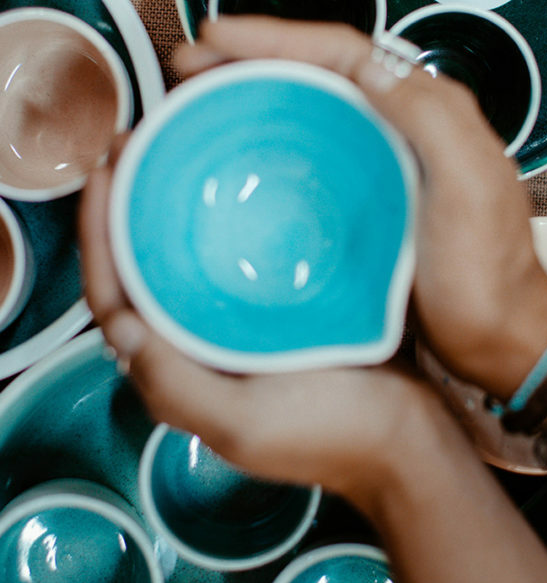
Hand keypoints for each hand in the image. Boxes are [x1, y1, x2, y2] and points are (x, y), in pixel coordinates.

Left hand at [79, 156, 431, 507]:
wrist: (414, 439)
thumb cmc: (336, 436)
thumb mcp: (246, 422)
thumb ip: (180, 385)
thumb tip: (119, 329)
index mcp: (179, 371)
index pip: (113, 296)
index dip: (96, 235)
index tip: (104, 172)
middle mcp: (199, 345)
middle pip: (143, 267)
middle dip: (128, 206)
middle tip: (136, 143)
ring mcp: (241, 324)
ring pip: (188, 255)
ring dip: (171, 203)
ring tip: (173, 148)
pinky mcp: (281, 307)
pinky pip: (238, 254)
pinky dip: (227, 215)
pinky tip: (240, 178)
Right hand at [174, 16, 546, 397]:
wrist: (499, 344)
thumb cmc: (489, 277)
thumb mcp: (470, 190)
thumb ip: (431, 119)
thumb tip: (371, 64)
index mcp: (429, 111)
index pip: (343, 51)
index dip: (277, 36)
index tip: (221, 37)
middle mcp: (404, 126)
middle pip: (318, 71)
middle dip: (252, 57)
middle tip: (193, 63)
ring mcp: (382, 162)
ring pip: (308, 107)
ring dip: (254, 94)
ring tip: (199, 97)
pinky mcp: (364, 199)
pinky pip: (309, 153)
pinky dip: (268, 142)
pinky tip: (237, 155)